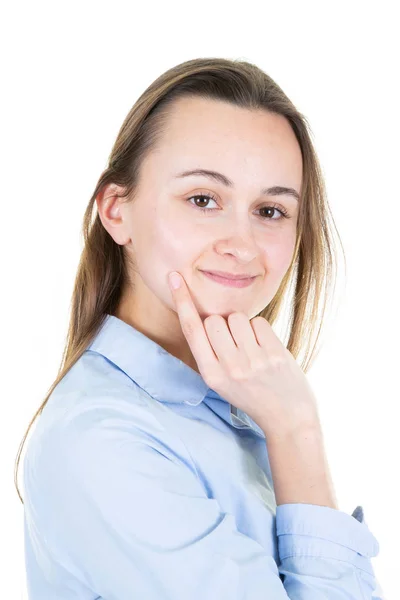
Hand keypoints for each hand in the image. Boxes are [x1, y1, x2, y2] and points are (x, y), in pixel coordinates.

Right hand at [168, 271, 320, 439]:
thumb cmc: (250, 394)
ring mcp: (253, 361)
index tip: (174, 277)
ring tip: (251, 348)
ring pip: (236, 317)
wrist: (286, 416)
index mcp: (210, 374)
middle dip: (221, 324)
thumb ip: (210, 351)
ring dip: (242, 326)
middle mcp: (229, 367)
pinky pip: (258, 321)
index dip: (181, 301)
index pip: (191, 329)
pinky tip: (264, 348)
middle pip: (213, 320)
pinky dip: (260, 330)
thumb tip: (206, 315)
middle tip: (235, 345)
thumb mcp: (220, 380)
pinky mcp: (274, 354)